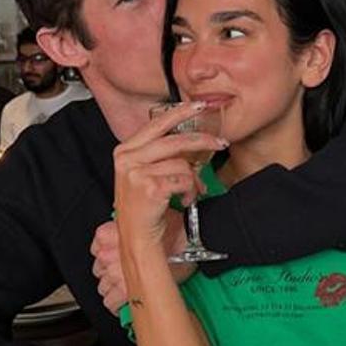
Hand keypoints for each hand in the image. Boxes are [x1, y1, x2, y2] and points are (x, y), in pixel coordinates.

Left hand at [91, 217, 195, 315]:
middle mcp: (106, 255)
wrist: (187, 244)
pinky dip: (116, 304)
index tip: (115, 258)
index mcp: (107, 234)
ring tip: (126, 288)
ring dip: (113, 288)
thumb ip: (134, 227)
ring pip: (103, 286)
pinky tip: (123, 303)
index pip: (96, 249)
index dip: (108, 254)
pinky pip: (110, 302)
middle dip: (110, 272)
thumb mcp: (147, 220)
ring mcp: (113, 274)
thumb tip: (134, 229)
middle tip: (125, 272)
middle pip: (99, 269)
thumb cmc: (173, 231)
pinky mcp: (122, 291)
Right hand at [113, 101, 226, 254]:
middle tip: (220, 143)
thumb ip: (161, 155)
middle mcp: (127, 159)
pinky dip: (190, 191)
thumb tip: (191, 139)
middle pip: (174, 140)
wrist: (138, 240)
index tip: (198, 105)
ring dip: (193, 180)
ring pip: (182, 163)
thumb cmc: (145, 211)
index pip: (156, 123)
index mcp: (125, 151)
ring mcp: (136, 173)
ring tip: (190, 192)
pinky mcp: (150, 187)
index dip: (180, 112)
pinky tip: (183, 200)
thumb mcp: (145, 175)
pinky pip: (183, 180)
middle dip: (203, 141)